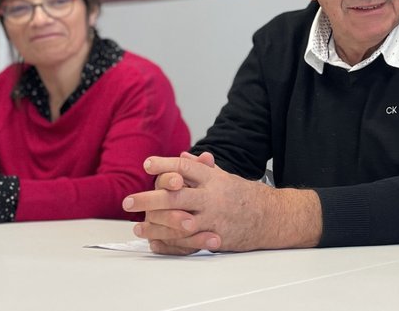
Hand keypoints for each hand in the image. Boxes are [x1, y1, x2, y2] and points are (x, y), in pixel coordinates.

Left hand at [123, 154, 321, 254]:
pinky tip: (156, 242)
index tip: (147, 164)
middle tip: (128, 202)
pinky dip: (170, 242)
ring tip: (138, 227)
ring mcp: (214, 218)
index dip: (164, 164)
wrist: (271, 217)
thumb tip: (181, 155)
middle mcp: (212, 196)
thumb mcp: (224, 177)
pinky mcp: (216, 237)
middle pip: (175, 195)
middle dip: (148, 198)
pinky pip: (189, 241)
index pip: (185, 167)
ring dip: (155, 225)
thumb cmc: (244, 195)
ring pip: (178, 221)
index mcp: (213, 178)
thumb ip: (201, 168)